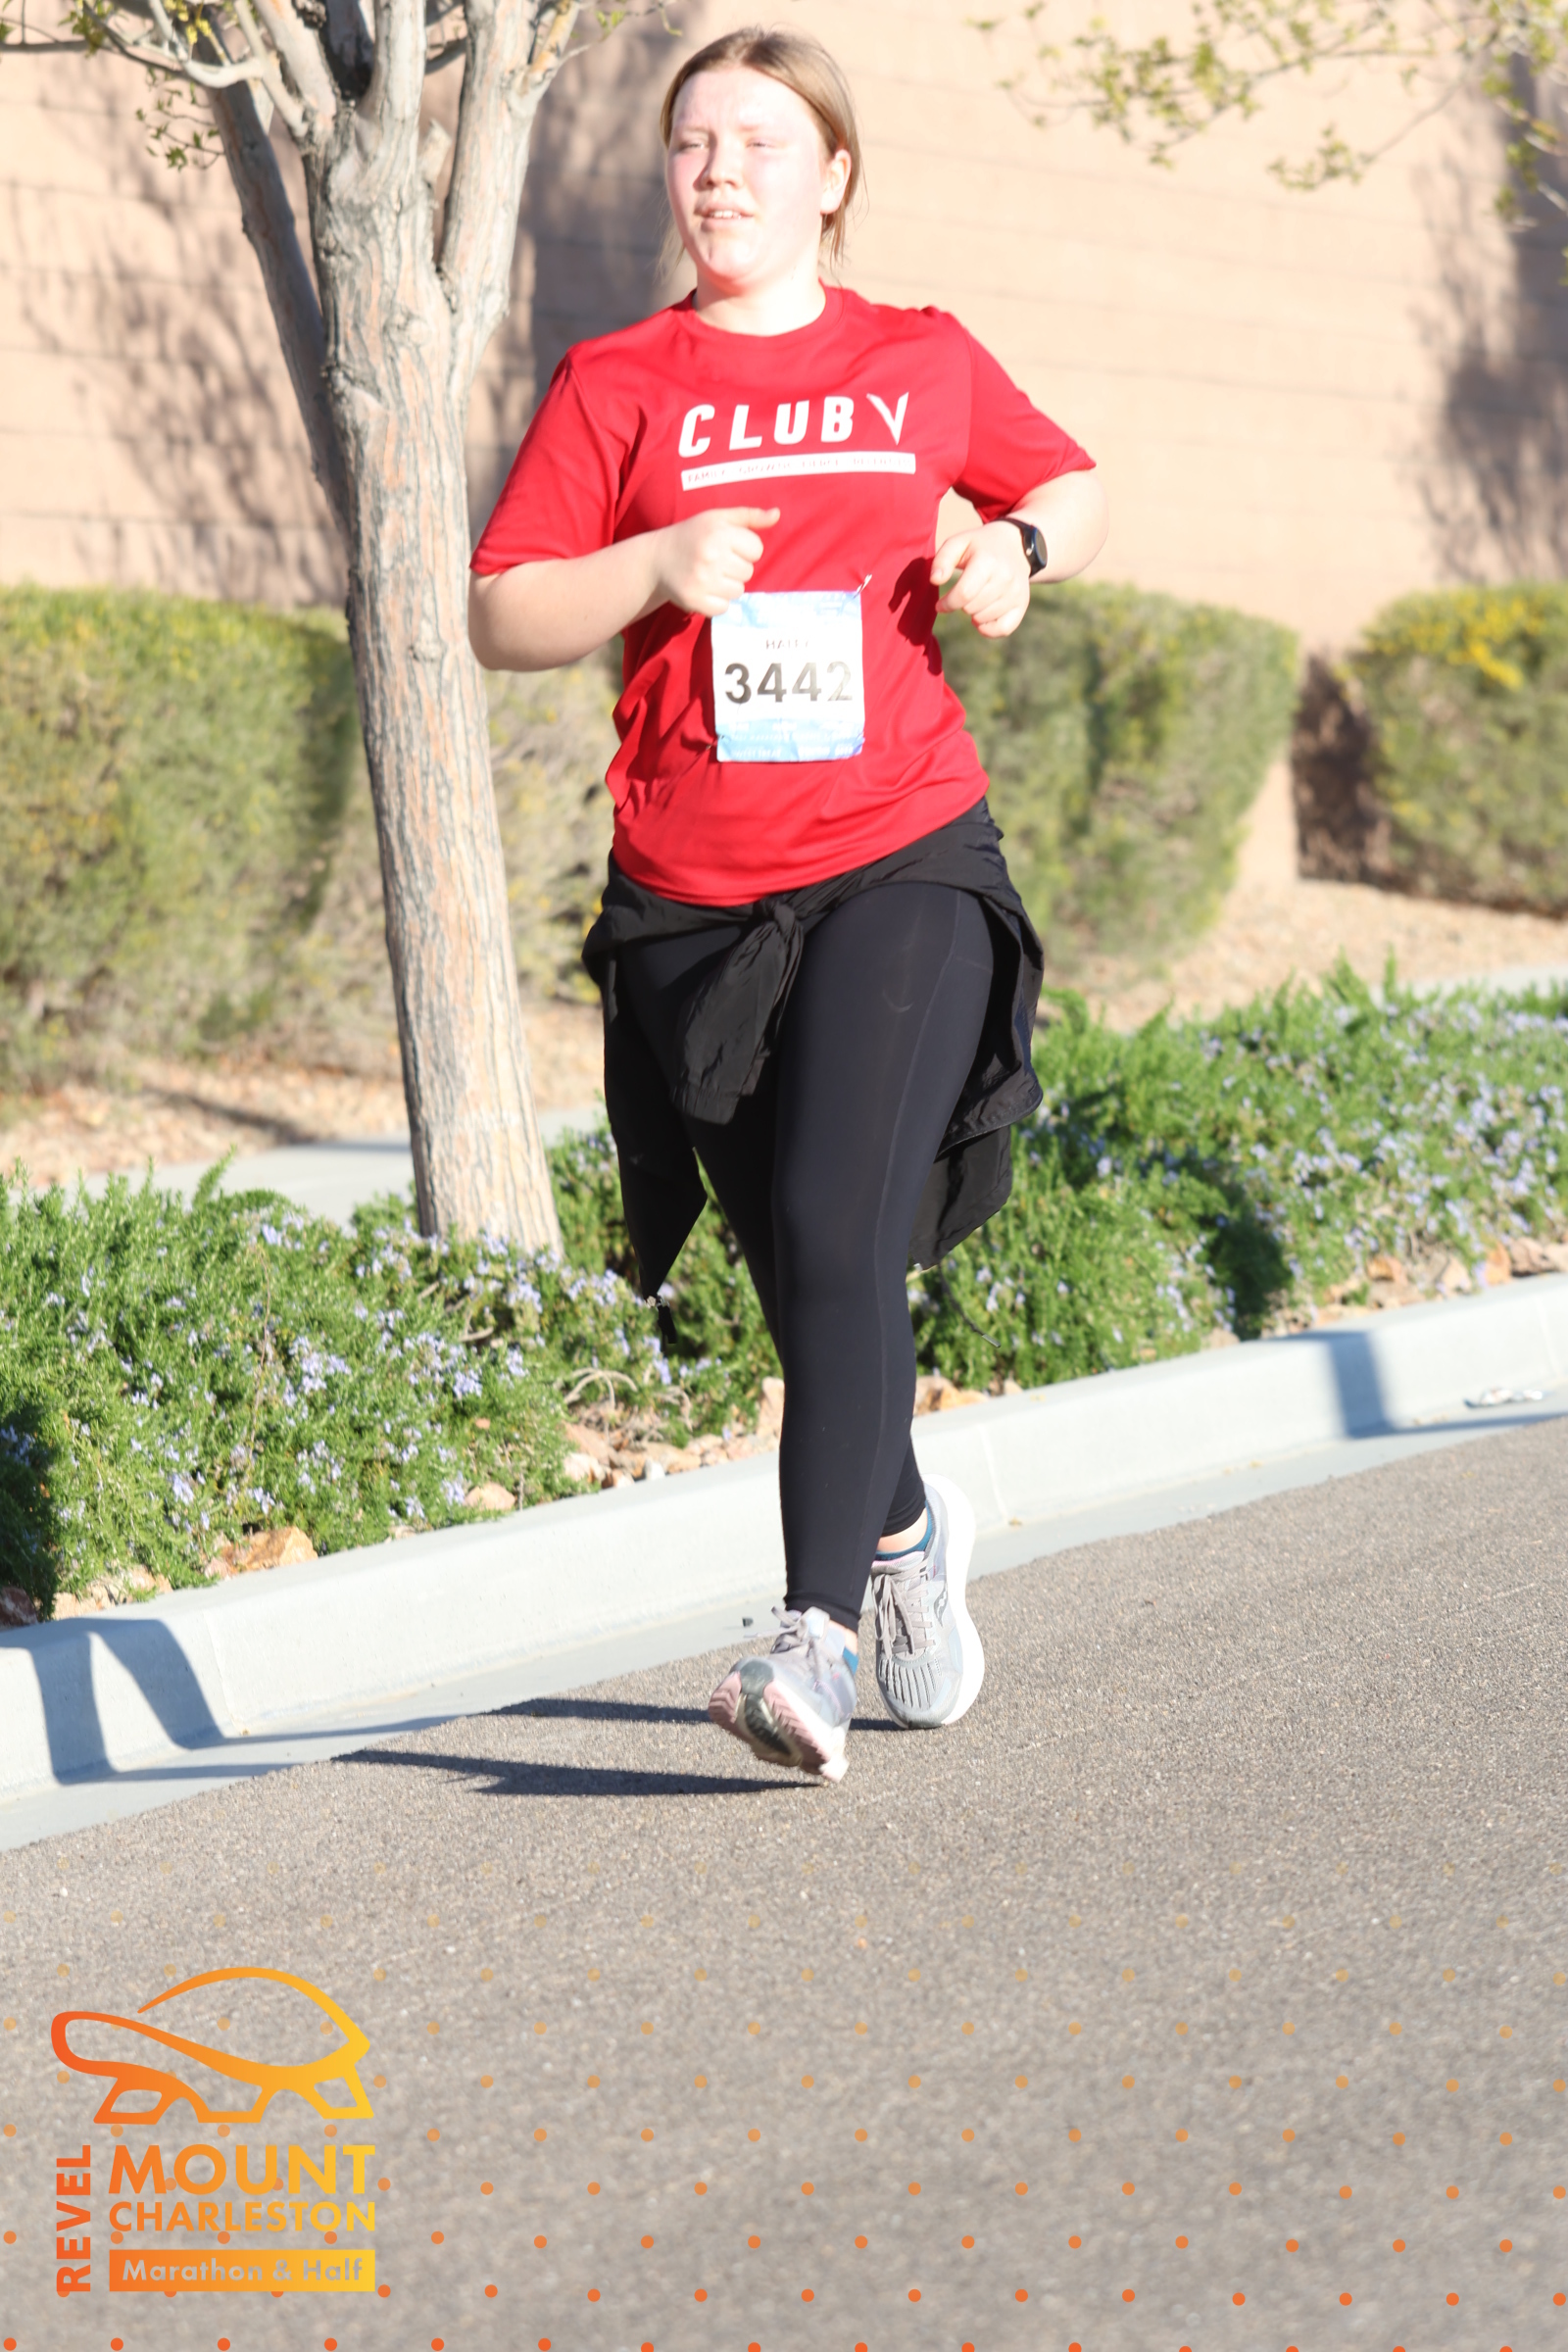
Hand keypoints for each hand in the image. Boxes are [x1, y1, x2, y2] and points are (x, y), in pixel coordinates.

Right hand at [656, 506, 779, 616]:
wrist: (657, 559)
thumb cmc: (693, 535)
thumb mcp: (718, 518)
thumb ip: (749, 516)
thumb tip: (777, 514)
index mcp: (718, 532)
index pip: (756, 549)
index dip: (745, 549)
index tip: (727, 546)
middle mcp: (710, 555)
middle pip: (748, 572)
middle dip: (736, 568)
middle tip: (715, 562)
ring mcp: (702, 580)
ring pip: (738, 591)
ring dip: (728, 585)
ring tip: (710, 575)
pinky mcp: (694, 600)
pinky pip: (724, 607)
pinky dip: (717, 601)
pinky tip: (704, 588)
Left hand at [932, 519, 1031, 637]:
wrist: (1016, 546)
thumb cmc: (979, 547)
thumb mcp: (958, 543)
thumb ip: (942, 560)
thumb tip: (935, 580)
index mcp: (987, 561)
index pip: (964, 594)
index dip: (947, 603)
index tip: (940, 604)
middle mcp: (1005, 578)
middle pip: (971, 609)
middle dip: (960, 605)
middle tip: (964, 592)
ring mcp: (1016, 592)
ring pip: (983, 620)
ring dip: (973, 614)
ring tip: (975, 598)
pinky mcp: (1022, 604)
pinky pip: (1002, 630)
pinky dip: (988, 629)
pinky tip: (983, 617)